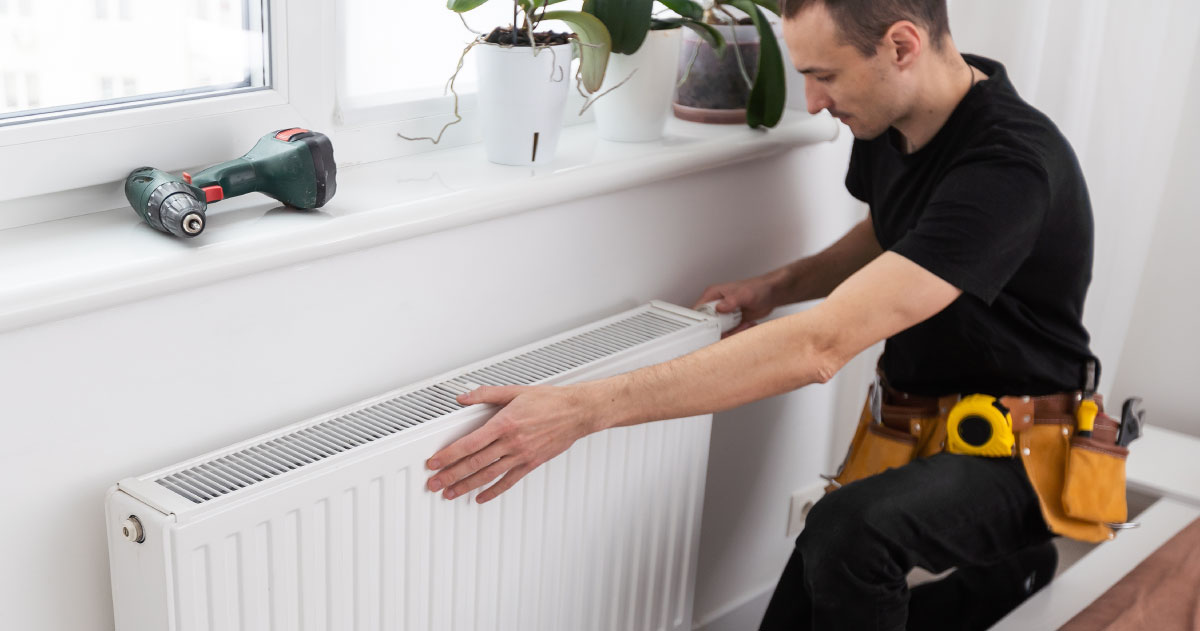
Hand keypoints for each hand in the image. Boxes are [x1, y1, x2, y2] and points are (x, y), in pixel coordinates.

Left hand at [425, 384, 598, 502]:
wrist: (577, 412)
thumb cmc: (549, 401)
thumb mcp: (515, 391)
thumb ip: (486, 394)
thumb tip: (463, 397)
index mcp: (504, 423)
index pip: (469, 444)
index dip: (449, 455)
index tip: (435, 462)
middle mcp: (511, 442)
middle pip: (474, 463)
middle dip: (451, 475)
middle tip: (434, 483)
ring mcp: (521, 456)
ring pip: (488, 475)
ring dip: (466, 486)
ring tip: (451, 493)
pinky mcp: (531, 463)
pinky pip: (509, 481)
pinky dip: (493, 491)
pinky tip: (481, 498)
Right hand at [695, 273, 778, 335]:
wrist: (771, 294)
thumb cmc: (758, 288)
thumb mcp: (744, 294)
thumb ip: (731, 301)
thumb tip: (720, 307)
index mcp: (713, 295)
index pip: (698, 311)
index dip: (702, 321)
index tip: (713, 327)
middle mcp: (715, 305)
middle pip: (707, 325)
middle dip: (720, 330)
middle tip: (733, 328)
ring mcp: (723, 314)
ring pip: (718, 331)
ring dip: (731, 332)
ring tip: (743, 325)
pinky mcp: (731, 322)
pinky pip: (729, 333)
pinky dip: (738, 333)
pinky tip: (747, 325)